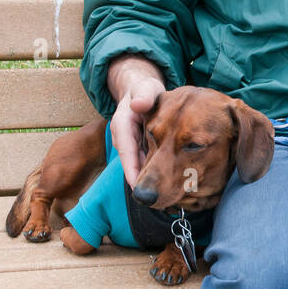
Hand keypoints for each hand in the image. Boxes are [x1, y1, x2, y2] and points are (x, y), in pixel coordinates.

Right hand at [106, 55, 165, 186]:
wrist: (140, 92)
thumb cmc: (144, 90)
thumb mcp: (145, 88)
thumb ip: (144, 95)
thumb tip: (139, 104)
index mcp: (121, 125)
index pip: (126, 151)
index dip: (131, 169)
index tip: (137, 186)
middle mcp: (122, 138)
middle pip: (131, 163)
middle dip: (139, 181)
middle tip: (153, 199)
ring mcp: (129, 144)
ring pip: (137, 165)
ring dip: (146, 180)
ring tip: (161, 197)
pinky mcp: (137, 148)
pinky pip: (143, 162)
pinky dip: (152, 172)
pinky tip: (166, 184)